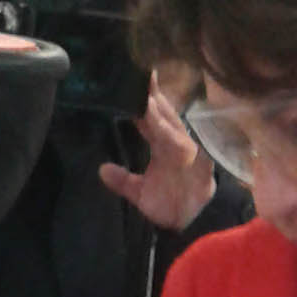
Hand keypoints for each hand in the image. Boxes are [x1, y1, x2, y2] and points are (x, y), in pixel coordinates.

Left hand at [99, 74, 216, 230]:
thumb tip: (102, 169)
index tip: (128, 78)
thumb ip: (123, 181)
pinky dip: (166, 130)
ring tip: (144, 91)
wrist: (192, 228)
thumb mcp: (140, 193)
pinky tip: (155, 118)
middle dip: (152, 93)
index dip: (141, 99)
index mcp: (162, 146)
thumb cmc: (171, 206)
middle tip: (139, 69)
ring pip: (169, 124)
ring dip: (157, 108)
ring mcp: (185, 150)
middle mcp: (174, 143)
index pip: (148, 117)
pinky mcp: (194, 161)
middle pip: (162, 113)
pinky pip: (178, 142)